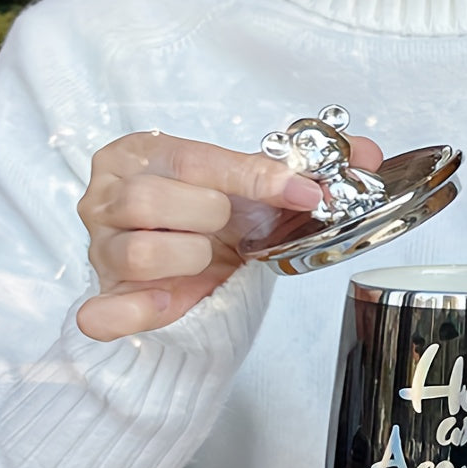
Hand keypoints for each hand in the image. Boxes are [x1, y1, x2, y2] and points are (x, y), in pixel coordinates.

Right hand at [76, 130, 381, 340]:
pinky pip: (104, 314)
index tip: (308, 193)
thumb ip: (301, 168)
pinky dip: (140, 312)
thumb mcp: (251, 188)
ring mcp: (100, 250)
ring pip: (139, 253)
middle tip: (230, 228)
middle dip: (210, 218)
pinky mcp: (104, 299)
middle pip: (149, 200)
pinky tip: (172, 301)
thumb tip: (367, 154)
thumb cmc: (212, 217)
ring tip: (206, 256)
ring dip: (189, 259)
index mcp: (141, 154)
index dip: (256, 178)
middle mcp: (106, 197)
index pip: (195, 159)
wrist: (190, 264)